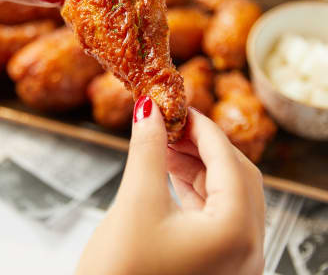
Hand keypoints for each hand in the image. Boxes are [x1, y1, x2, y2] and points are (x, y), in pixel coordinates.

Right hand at [75, 99, 264, 274]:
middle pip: (235, 175)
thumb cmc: (120, 274)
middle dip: (202, 145)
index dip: (202, 127)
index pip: (228, 160)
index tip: (180, 107)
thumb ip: (147, 149)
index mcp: (235, 232)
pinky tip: (171, 170)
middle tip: (172, 125)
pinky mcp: (216, 261)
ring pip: (226, 193)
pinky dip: (194, 186)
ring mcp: (234, 258)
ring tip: (166, 144)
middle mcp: (246, 248)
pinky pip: (215, 211)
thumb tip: (148, 109)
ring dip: (197, 164)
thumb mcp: (136, 202)